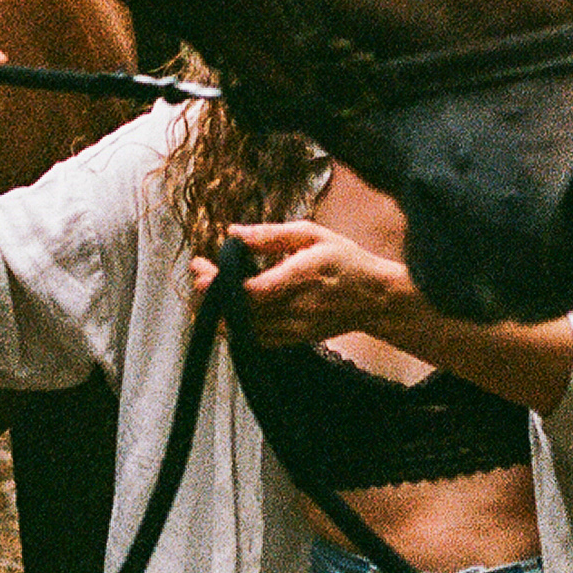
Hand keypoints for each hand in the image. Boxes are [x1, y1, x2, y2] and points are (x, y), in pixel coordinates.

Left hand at [188, 220, 405, 347]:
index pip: (254, 289)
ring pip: (246, 329)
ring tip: (206, 290)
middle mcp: (299, 308)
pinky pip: (258, 339)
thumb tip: (233, 232)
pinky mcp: (296, 340)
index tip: (201, 268)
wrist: (375, 298)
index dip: (222, 283)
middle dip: (213, 294)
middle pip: (244, 310)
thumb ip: (271, 234)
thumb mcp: (312, 234)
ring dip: (220, 312)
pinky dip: (237, 327)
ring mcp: (297, 329)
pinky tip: (227, 310)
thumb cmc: (345, 259)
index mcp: (304, 276)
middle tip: (197, 273)